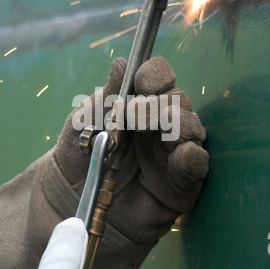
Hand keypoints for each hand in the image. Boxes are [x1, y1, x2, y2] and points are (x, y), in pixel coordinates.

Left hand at [51, 56, 208, 268]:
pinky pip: (196, 166)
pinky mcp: (180, 185)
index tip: (141, 79)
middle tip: (135, 113)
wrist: (73, 206)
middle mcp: (160, 127)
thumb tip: (121, 63)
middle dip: (160, 103)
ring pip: (191, 129)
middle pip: (178, 101)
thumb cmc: (77, 159)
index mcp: (139, 106)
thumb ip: (104, 98)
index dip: (155, 74)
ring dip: (178, 125)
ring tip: (156, 132)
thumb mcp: (83, 126)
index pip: (159, 79)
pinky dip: (192, 157)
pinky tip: (181, 153)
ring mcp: (172, 154)